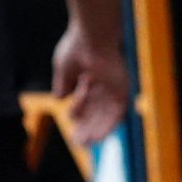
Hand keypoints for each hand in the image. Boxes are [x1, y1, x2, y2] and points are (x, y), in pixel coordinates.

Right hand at [52, 23, 133, 148]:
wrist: (91, 37)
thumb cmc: (76, 47)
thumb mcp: (64, 68)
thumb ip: (62, 83)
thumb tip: (59, 98)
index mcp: (91, 75)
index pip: (86, 99)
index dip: (79, 112)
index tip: (71, 121)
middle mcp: (104, 82)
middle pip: (97, 110)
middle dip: (87, 125)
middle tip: (77, 141)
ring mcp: (114, 87)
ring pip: (106, 114)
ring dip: (96, 130)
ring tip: (84, 143)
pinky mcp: (122, 90)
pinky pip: (117, 114)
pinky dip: (107, 126)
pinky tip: (97, 137)